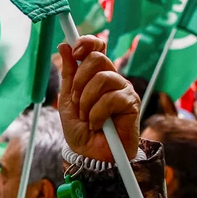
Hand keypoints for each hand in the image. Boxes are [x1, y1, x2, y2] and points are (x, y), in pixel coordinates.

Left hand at [57, 34, 140, 164]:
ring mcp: (123, 89)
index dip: (87, 42)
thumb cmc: (82, 131)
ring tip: (87, 117)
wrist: (91, 155)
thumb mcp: (68, 101)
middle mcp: (112, 78)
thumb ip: (68, 74)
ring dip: (87, 102)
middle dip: (80, 81)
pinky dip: (97, 114)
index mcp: (95, 75)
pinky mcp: (132, 103)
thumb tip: (64, 46)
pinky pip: (111, 98)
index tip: (75, 50)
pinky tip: (98, 125)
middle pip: (97, 58)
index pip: (97, 47)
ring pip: (102, 78)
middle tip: (77, 101)